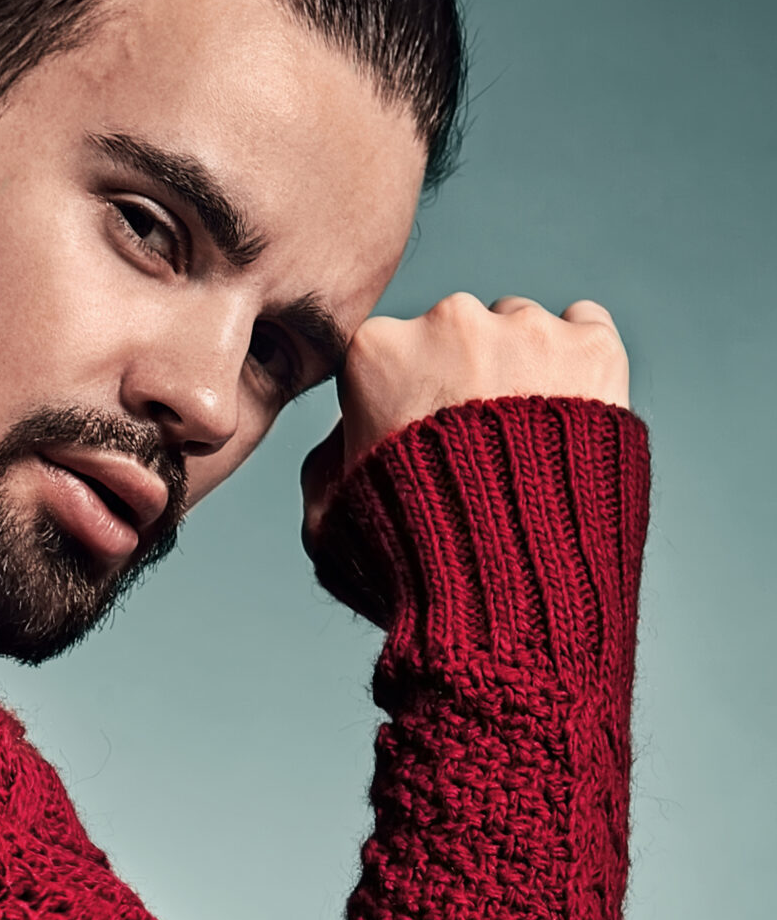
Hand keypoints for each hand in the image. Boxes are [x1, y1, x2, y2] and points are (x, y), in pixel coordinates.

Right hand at [302, 293, 629, 547]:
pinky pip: (586, 329)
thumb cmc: (414, 566)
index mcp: (377, 351)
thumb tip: (342, 434)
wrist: (513, 597)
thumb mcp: (328, 523)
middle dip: (467, 376)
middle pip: (459, 333)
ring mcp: (529, 330)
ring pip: (524, 330)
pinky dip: (580, 364)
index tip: (420, 447)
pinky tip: (571, 421)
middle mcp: (451, 322)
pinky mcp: (594, 346)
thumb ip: (325, 463)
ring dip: (525, 370)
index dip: (405, 403)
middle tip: (478, 455)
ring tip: (530, 451)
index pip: (392, 354)